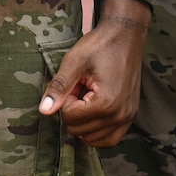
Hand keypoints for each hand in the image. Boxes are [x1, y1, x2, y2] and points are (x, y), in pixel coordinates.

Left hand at [39, 15, 146, 148]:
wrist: (125, 35)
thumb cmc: (99, 45)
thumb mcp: (74, 62)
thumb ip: (59, 88)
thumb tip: (44, 110)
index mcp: (106, 103)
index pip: (70, 119)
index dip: (66, 100)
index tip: (76, 82)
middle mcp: (120, 115)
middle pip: (80, 131)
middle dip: (75, 111)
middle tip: (81, 88)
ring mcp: (128, 117)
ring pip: (94, 139)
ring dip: (85, 122)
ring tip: (88, 98)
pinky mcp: (131, 116)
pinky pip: (111, 139)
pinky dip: (98, 132)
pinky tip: (93, 113)